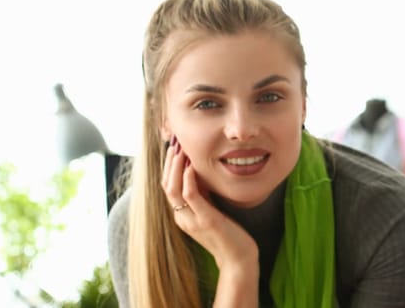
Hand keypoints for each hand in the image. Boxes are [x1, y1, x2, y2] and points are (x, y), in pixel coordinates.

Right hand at [163, 137, 259, 271]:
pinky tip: (190, 167)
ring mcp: (192, 219)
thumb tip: (198, 176)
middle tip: (174, 144)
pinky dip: (187, 180)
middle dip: (168, 164)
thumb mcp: (211, 211)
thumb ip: (203, 197)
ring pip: (173, 190)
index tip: (174, 150)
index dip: (168, 168)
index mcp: (182, 216)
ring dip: (174, 167)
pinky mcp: (206, 220)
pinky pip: (191, 196)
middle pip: (166, 186)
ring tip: (180, 150)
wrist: (238, 259)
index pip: (167, 188)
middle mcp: (182, 218)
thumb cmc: (228, 235)